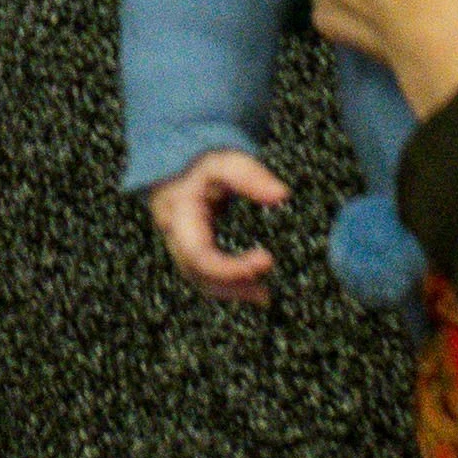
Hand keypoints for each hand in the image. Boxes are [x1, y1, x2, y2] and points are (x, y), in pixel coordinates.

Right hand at [147, 152, 291, 303]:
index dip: (230, 267)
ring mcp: (179, 244)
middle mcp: (175, 235)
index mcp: (178, 215)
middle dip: (232, 285)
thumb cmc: (201, 161)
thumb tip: (282, 195)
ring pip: (200, 279)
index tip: (267, 260)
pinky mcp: (190, 248)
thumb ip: (250, 176)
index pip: (200, 255)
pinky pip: (204, 273)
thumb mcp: (224, 161)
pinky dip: (227, 282)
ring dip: (231, 290)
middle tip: (265, 293)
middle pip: (198, 273)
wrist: (178, 162)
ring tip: (263, 295)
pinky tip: (251, 286)